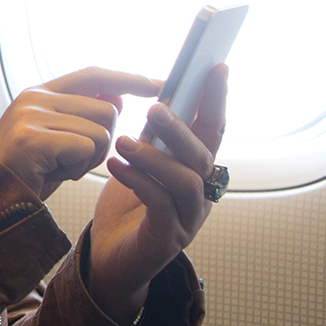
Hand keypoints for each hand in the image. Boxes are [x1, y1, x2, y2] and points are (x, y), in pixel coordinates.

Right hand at [0, 68, 161, 200]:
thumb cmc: (26, 173)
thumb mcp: (58, 140)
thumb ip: (83, 116)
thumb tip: (119, 96)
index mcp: (40, 93)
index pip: (93, 75)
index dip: (127, 78)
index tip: (158, 84)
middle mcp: (34, 98)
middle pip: (107, 109)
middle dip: (104, 141)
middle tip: (72, 161)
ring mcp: (31, 116)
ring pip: (101, 131)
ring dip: (91, 158)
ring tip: (61, 167)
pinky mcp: (33, 139)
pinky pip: (86, 148)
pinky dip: (79, 167)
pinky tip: (54, 173)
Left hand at [87, 63, 228, 323]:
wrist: (109, 258)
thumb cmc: (127, 205)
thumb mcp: (140, 163)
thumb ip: (152, 136)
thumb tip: (156, 94)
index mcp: (196, 170)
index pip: (213, 130)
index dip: (216, 99)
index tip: (215, 67)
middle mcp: (201, 194)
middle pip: (203, 156)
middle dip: (180, 129)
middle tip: (154, 108)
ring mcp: (188, 218)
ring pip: (186, 182)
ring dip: (156, 157)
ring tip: (123, 142)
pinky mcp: (167, 239)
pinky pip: (160, 206)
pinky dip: (139, 182)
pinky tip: (115, 167)